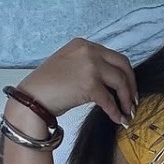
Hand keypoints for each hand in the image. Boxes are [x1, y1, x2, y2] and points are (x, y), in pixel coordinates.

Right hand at [16, 38, 137, 126]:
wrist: (31, 98)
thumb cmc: (46, 86)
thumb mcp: (69, 65)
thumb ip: (88, 66)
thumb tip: (110, 82)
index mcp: (83, 44)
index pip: (113, 56)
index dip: (124, 73)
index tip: (128, 86)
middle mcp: (89, 51)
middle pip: (123, 65)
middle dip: (131, 84)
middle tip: (133, 100)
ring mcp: (90, 66)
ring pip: (120, 81)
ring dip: (126, 99)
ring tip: (127, 112)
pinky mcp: (89, 84)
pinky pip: (109, 100)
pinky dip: (116, 111)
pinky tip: (118, 119)